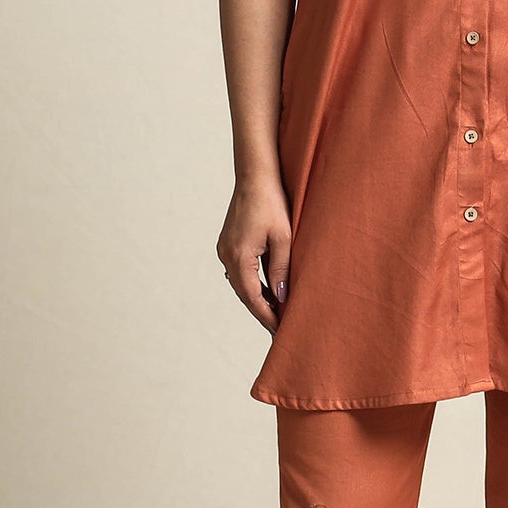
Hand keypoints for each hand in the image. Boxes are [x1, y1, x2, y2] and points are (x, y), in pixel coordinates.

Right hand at [218, 175, 292, 333]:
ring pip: (241, 284)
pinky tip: (267, 291)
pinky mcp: (227, 244)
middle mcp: (227, 256)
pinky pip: (239, 272)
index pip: (252, 297)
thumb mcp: (283, 239)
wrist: (255, 177)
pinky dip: (252, 284)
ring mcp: (224, 250)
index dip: (266, 316)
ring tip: (276, 313)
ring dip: (257, 298)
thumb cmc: (272, 203)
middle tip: (279, 329)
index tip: (279, 330)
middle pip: (244, 294)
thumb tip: (281, 299)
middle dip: (262, 311)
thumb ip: (281, 270)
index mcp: (239, 256)